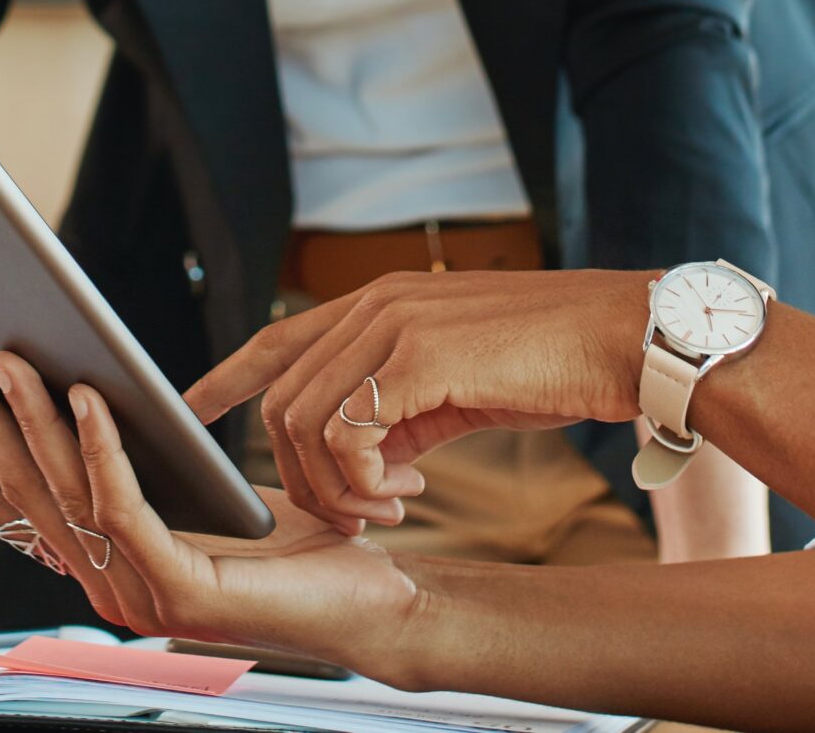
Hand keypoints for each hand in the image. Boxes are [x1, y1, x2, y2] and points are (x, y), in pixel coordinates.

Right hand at [0, 344, 420, 669]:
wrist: (373, 597)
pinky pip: (125, 507)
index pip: (5, 505)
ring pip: (63, 493)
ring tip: (8, 355)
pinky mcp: (182, 591)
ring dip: (28, 418)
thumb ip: (139, 458)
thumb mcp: (196, 486)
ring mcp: (138, 595)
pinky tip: (88, 395)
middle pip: (19, 491)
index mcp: (100, 563)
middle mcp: (105, 586)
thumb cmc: (295, 541)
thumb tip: (79, 380)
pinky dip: (100, 447)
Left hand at [181, 269, 652, 533]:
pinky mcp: (419, 356)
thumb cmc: (553, 361)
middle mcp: (377, 302)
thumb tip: (363, 456)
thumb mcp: (458, 382)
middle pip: (282, 398)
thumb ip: (401, 405)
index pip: (279, 336)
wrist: (622, 338)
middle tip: (360, 513)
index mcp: (383, 300)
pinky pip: (348, 434)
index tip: (191, 409)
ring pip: (304, 421)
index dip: (227, 376)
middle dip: (301, 473)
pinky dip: (362, 481)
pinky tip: (408, 492)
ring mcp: (394, 324)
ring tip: (387, 509)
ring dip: (334, 487)